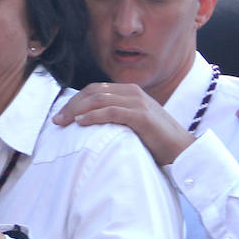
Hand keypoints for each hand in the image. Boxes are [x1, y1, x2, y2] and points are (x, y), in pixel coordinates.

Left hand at [52, 82, 195, 165]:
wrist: (181, 149)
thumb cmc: (154, 140)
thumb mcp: (131, 123)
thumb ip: (115, 116)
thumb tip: (87, 121)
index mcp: (129, 91)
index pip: (94, 90)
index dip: (75, 100)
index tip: (61, 114)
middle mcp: (132, 93)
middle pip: (93, 92)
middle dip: (72, 105)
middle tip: (57, 120)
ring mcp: (138, 103)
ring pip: (99, 99)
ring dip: (77, 110)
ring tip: (63, 122)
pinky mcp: (142, 116)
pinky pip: (111, 112)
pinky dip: (93, 116)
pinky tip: (81, 122)